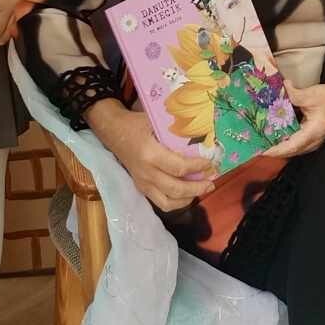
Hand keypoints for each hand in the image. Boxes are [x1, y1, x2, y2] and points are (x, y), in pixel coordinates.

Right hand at [89, 99, 215, 211]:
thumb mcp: (156, 122)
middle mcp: (146, 173)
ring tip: (202, 189)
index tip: (211, 163)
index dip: (198, 167)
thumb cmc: (136, 124)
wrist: (113, 131)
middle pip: (176, 189)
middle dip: (197, 188)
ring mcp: (142, 183)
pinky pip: (161, 202)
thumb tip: (203, 136)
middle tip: (211, 182)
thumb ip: (176, 131)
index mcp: (150, 154)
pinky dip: (177, 201)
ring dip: (188, 198)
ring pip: (168, 202)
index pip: (179, 167)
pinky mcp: (141, 188)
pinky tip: (188, 193)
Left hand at [264, 78, 324, 160]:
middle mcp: (312, 142)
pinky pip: (293, 144)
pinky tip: (270, 135)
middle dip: (271, 149)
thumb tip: (281, 87)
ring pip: (290, 149)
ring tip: (259, 141)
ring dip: (276, 146)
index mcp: (313, 133)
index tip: (261, 151)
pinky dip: (282, 141)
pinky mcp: (308, 139)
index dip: (275, 150)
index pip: (291, 146)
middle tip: (254, 145)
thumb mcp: (311, 95)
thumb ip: (294, 94)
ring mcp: (311, 142)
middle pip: (289, 151)